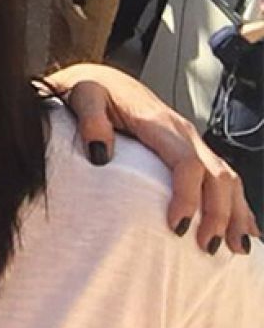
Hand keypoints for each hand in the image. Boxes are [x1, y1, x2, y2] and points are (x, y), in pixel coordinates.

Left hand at [55, 66, 259, 253]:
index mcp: (159, 122)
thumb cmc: (92, 91)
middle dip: (218, 213)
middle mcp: (183, 132)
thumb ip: (90, 121)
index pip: (186, 163)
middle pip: (216, 175)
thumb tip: (99, 153)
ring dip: (235, 213)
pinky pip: (223, 176)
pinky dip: (236, 204)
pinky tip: (244, 229)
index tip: (178, 227)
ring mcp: (191, 140)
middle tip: (206, 247)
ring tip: (234, 247)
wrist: (102, 80)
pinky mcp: (191, 149)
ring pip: (227, 178)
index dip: (187, 196)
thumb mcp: (84, 97)